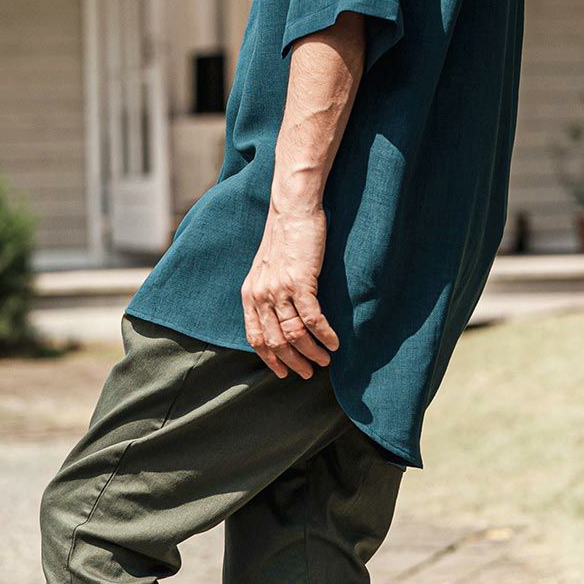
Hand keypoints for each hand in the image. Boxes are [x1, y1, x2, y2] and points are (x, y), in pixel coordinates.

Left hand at [241, 204, 340, 377]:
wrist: (292, 210)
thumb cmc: (283, 238)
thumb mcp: (265, 269)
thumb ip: (267, 294)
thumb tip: (279, 319)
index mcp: (250, 294)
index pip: (256, 337)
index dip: (270, 359)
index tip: (284, 372)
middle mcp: (260, 295)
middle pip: (275, 342)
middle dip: (294, 362)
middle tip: (309, 372)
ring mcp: (279, 289)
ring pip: (294, 334)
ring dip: (311, 353)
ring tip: (325, 360)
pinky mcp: (300, 281)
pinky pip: (312, 318)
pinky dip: (324, 335)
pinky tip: (334, 343)